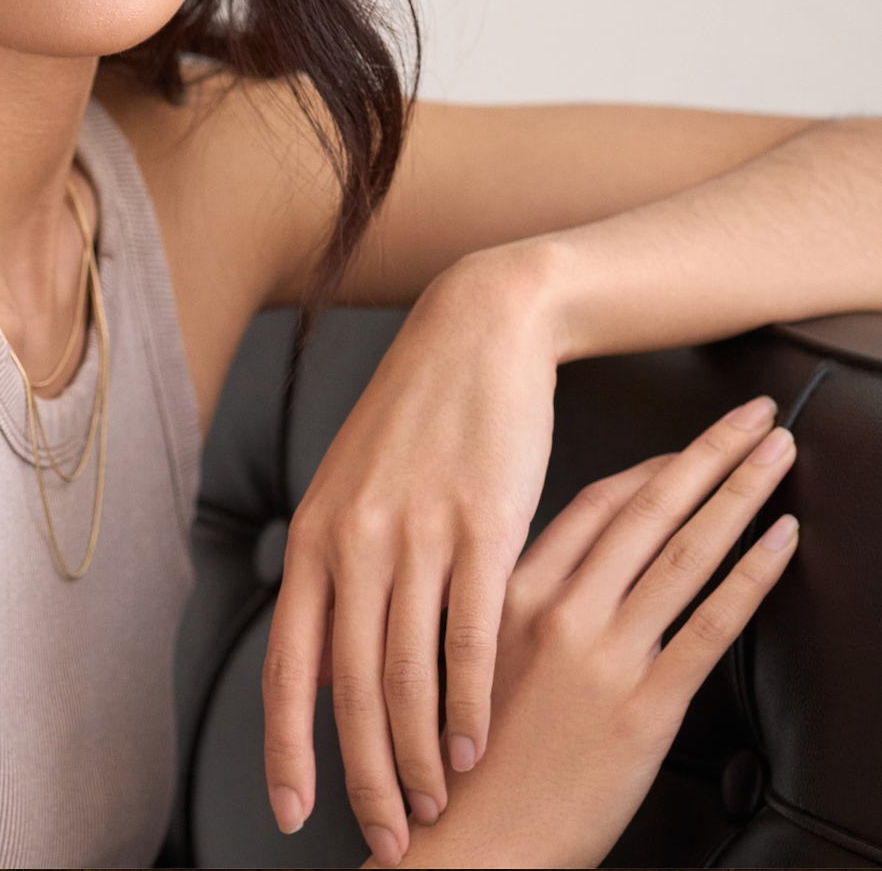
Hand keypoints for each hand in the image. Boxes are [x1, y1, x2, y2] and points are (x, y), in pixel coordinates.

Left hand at [263, 249, 560, 861]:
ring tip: (433, 808)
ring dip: (420, 758)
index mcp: (313, 536)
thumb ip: (332, 582)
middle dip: (363, 778)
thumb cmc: (414, 423)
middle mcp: (353, 541)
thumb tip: (321, 675)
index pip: (287, 666)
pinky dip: (470, 706)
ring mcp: (416, 534)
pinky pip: (470, 639)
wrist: (475, 336)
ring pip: (409, 677)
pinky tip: (475, 749)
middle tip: (387, 839)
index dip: (287, 749)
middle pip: (349, 691)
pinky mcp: (481, 527)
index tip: (294, 817)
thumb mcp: (350, 492)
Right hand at [402, 397, 797, 866]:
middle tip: (754, 416)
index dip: (653, 466)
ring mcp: (602, 655)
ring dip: (740, 494)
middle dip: (710, 454)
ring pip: (685, 552)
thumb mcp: (469, 660)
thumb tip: (568, 575)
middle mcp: (558, 610)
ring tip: (777, 456)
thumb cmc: (462, 761)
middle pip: (649, 509)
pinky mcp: (643, 707)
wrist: (466, 846)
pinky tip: (782, 542)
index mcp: (508, 591)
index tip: (691, 444)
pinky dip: (751, 576)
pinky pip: (709, 625)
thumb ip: (514, 606)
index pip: (595, 503)